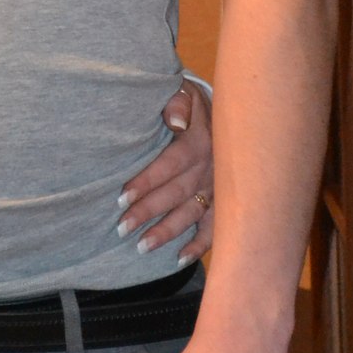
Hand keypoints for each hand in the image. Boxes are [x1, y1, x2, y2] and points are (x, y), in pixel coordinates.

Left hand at [116, 79, 213, 264]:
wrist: (230, 112)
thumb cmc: (194, 103)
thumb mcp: (185, 92)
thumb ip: (177, 103)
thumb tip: (175, 122)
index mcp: (199, 142)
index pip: (170, 165)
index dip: (146, 181)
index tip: (122, 196)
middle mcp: (210, 168)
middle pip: (176, 193)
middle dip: (148, 212)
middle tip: (122, 228)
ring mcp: (219, 187)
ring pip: (192, 214)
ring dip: (168, 232)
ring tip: (142, 246)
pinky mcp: (225, 201)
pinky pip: (216, 228)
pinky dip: (200, 246)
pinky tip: (180, 259)